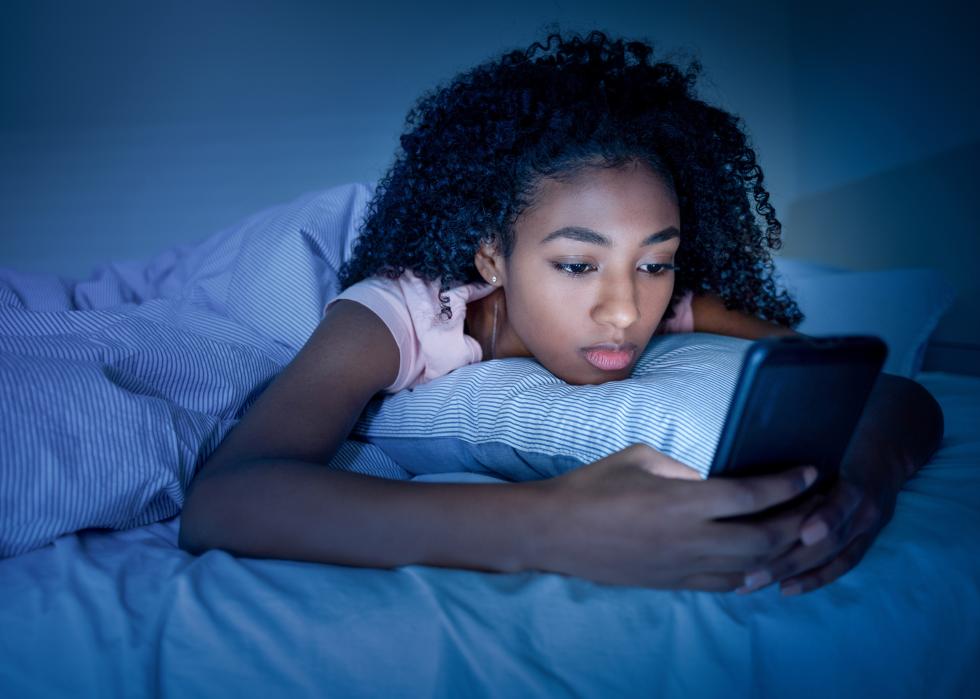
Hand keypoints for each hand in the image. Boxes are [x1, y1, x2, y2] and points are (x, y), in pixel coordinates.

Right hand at [532, 444, 821, 589]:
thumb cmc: (593, 486)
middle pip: (764, 538)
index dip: (788, 484)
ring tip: (799, 533)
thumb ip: (684, 468)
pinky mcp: (673, 584)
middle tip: (816, 503)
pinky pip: (725, 585)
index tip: (811, 471)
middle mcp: (690, 539)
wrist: (555, 532)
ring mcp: (682, 567)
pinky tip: (762, 561)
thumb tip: (715, 478)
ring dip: (781, 552)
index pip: (751, 495)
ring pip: (750, 568)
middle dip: (798, 522)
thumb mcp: (640, 458)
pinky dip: (751, 573)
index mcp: (681, 501)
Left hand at [735, 457, 899, 596]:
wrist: (889, 454)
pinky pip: (841, 565)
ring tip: (756, 585)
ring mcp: (868, 528)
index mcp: (859, 482)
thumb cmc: (850, 441)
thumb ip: (800, 463)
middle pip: (829, 541)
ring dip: (793, 574)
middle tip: (751, 576)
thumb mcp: (831, 441)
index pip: (844, 502)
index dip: (827, 518)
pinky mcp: (867, 540)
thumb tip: (754, 471)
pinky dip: (815, 578)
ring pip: (831, 558)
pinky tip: (787, 589)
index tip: (803, 534)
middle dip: (789, 560)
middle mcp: (865, 509)